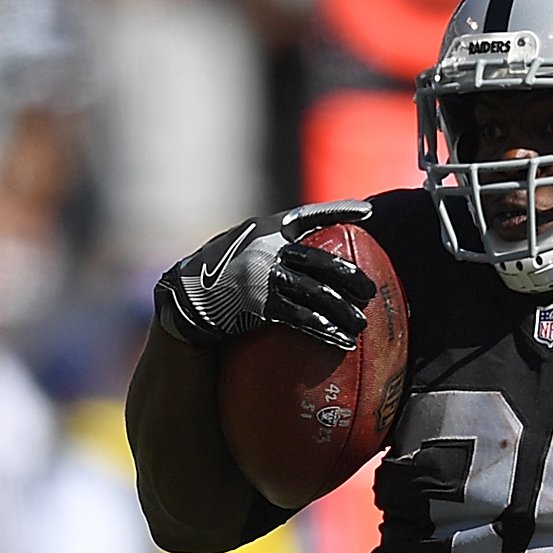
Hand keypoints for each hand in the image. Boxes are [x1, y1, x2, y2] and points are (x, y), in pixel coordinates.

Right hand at [155, 200, 376, 352]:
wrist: (182, 298)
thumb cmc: (213, 277)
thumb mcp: (238, 249)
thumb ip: (265, 248)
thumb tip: (294, 259)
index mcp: (265, 230)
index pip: (309, 215)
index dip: (340, 211)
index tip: (367, 212)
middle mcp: (268, 248)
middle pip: (322, 260)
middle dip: (351, 278)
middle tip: (370, 293)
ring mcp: (265, 275)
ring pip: (317, 292)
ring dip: (343, 311)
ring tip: (360, 325)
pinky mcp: (260, 303)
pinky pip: (301, 317)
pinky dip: (325, 329)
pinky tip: (340, 341)